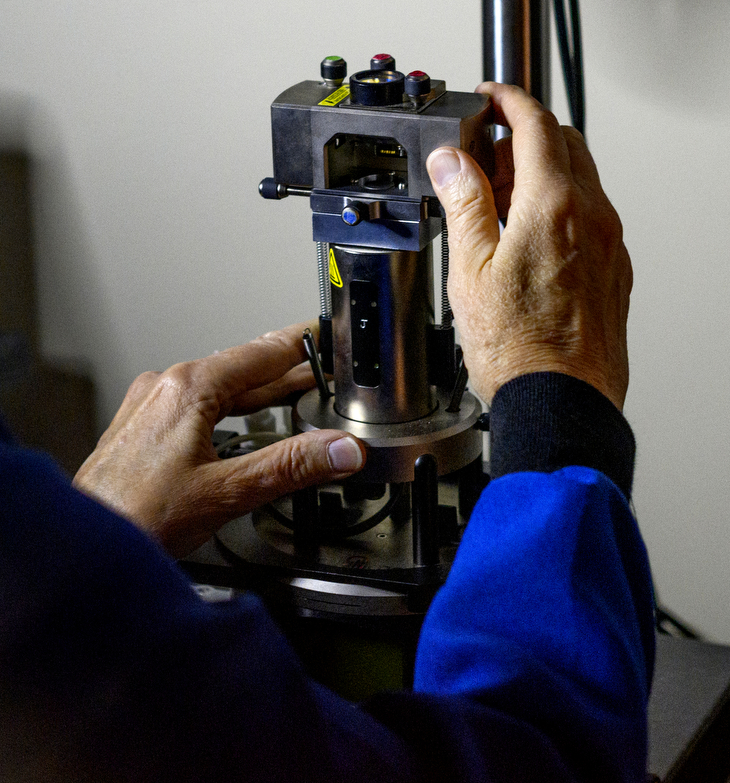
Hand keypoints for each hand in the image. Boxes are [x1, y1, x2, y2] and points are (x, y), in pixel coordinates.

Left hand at [72, 323, 365, 557]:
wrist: (85, 544)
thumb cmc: (136, 518)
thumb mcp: (227, 492)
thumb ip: (290, 467)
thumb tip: (339, 450)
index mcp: (187, 388)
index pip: (261, 354)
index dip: (301, 346)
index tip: (326, 336)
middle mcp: (162, 388)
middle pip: (239, 371)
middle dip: (286, 373)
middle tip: (324, 371)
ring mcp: (146, 408)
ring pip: (215, 391)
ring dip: (256, 394)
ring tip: (292, 397)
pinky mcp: (137, 431)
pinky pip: (192, 409)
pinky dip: (225, 412)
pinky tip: (238, 428)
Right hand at [426, 82, 632, 407]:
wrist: (559, 401)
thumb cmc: (517, 349)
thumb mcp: (469, 269)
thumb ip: (464, 205)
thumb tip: (452, 161)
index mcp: (554, 207)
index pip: (536, 125)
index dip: (509, 102)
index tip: (491, 98)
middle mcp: (592, 217)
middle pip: (564, 145)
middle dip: (523, 138)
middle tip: (482, 157)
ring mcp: (609, 245)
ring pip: (579, 182)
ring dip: (539, 175)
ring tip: (495, 205)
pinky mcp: (613, 271)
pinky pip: (589, 219)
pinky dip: (558, 210)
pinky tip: (523, 241)